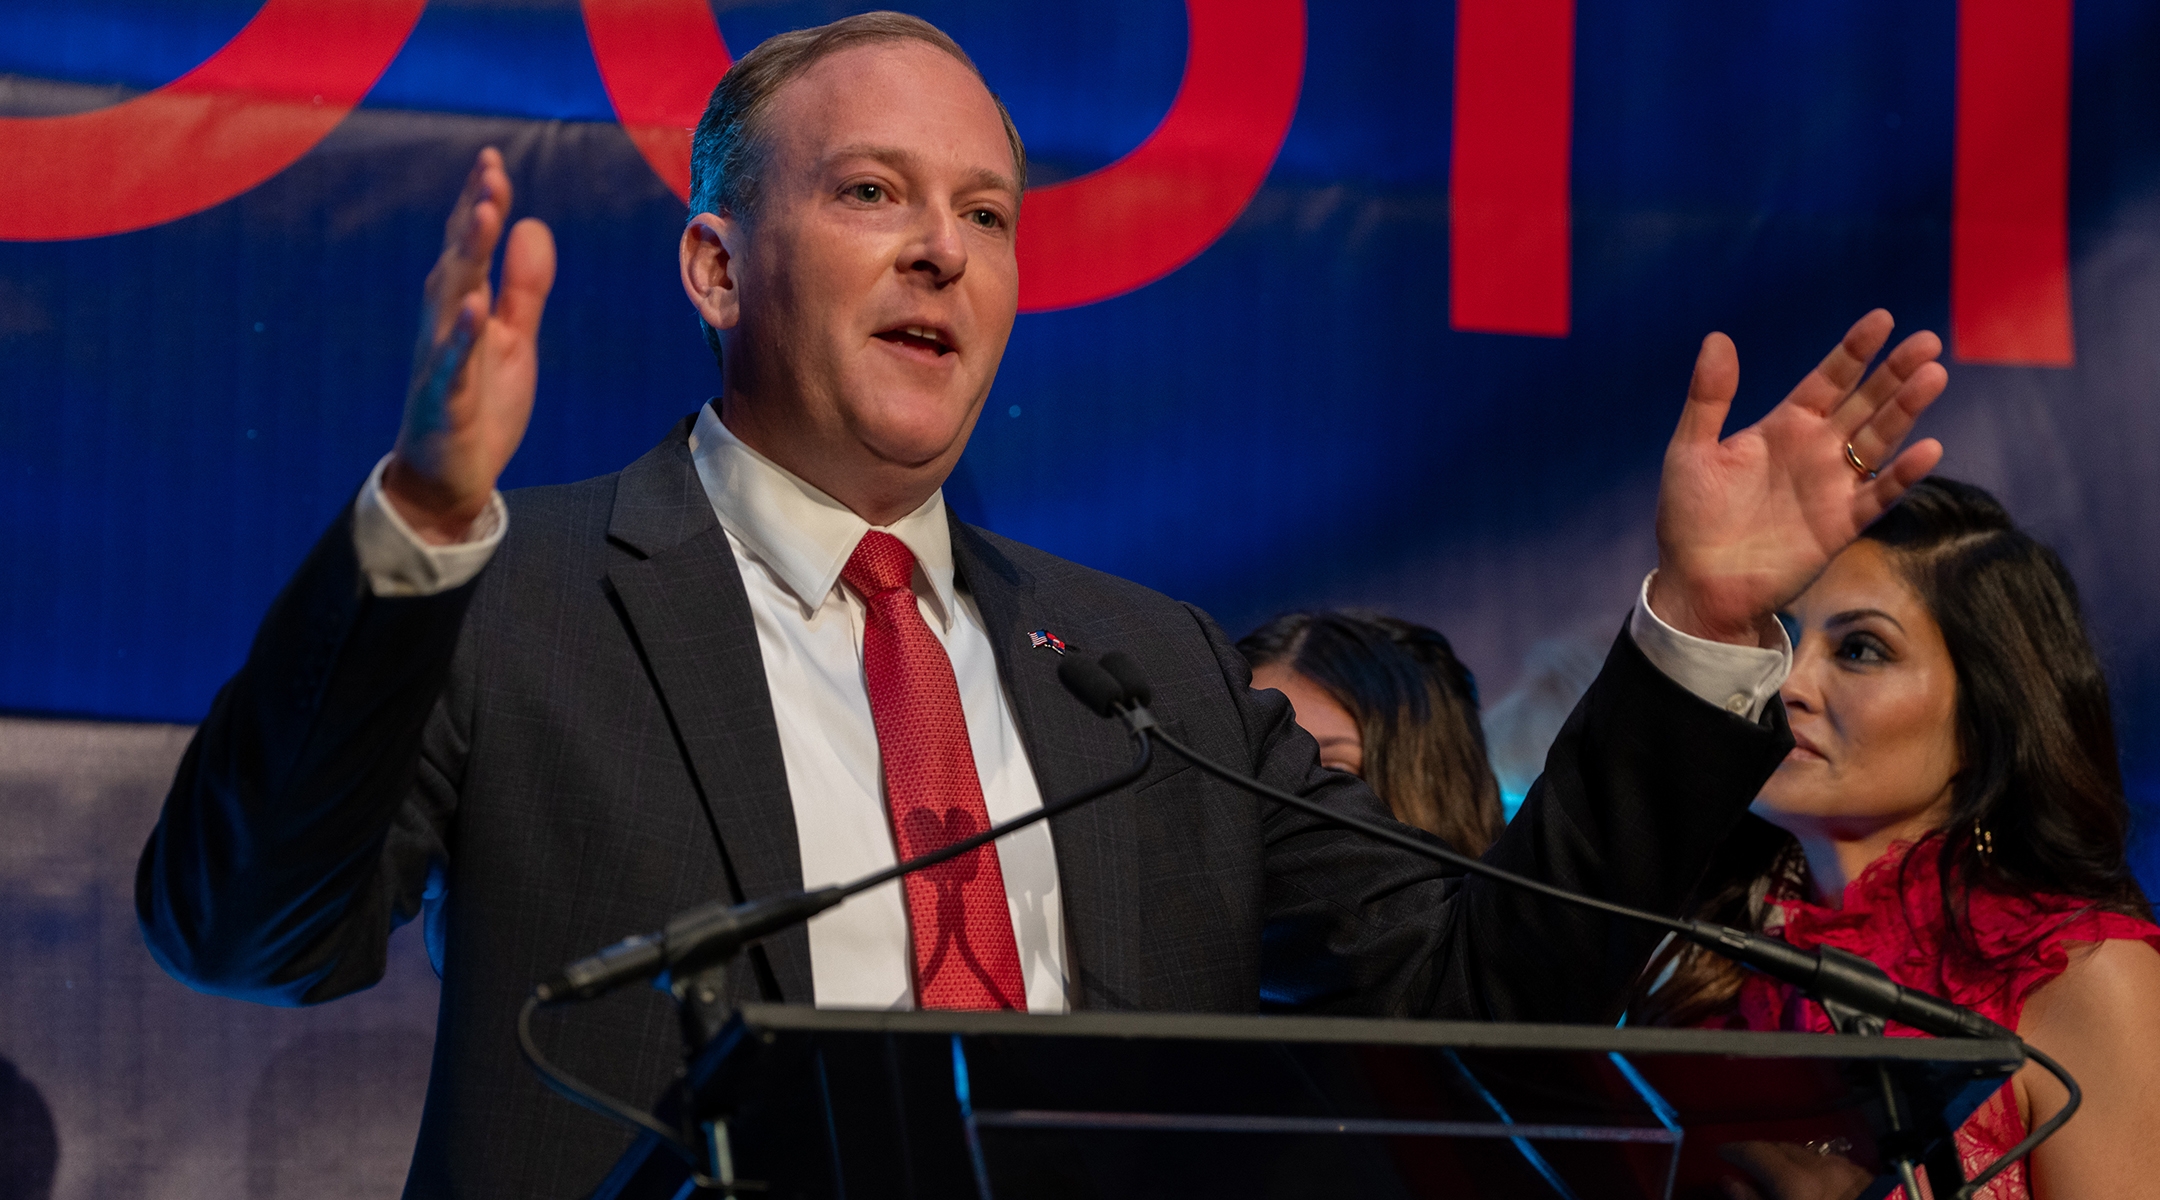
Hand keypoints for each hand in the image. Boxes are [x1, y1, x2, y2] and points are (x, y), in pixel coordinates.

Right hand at [385, 147, 556, 543]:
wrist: (448, 478)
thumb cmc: (478, 404)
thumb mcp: (514, 339)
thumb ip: (523, 286)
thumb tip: (533, 225)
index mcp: (462, 307)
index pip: (470, 246)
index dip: (481, 202)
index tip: (493, 159)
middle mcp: (443, 325)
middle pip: (458, 259)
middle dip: (473, 214)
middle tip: (490, 170)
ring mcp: (440, 360)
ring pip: (450, 299)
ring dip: (466, 257)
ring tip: (484, 215)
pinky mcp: (445, 399)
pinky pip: (450, 362)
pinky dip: (460, 334)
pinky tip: (473, 306)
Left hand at [1650, 309, 1945, 644]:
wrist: (1697, 584)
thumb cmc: (1689, 518)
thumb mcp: (1691, 451)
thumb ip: (1709, 397)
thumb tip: (1717, 337)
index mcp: (1783, 427)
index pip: (1828, 380)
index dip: (1854, 351)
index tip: (1882, 318)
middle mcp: (1815, 451)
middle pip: (1865, 402)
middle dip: (1894, 372)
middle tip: (1926, 341)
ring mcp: (1832, 486)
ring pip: (1879, 439)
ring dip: (1907, 410)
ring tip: (1932, 377)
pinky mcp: (1842, 524)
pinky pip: (1879, 494)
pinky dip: (1903, 473)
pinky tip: (1927, 448)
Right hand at [1716, 1140, 1872, 1199]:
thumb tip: (1729, 1181)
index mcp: (1795, 1181)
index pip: (1757, 1152)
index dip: (1736, 1150)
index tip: (1721, 1151)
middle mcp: (1819, 1167)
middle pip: (1782, 1148)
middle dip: (1761, 1152)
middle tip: (1745, 1162)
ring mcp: (1846, 1170)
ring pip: (1808, 1153)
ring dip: (1788, 1157)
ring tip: (1777, 1171)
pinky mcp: (1866, 1178)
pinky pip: (1831, 1163)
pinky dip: (1813, 1165)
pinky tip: (1813, 1178)